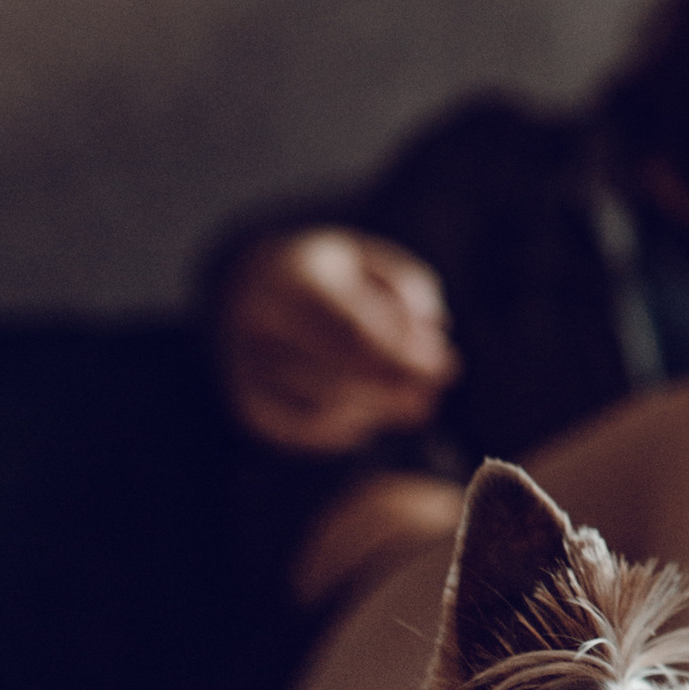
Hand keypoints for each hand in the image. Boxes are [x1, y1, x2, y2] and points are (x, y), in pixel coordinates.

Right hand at [218, 228, 460, 454]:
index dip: (403, 357)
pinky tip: (367, 418)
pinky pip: (295, 427)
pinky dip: (338, 428)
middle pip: (336, 371)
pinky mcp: (243, 397)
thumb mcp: (372, 261)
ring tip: (413, 405)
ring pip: (318, 403)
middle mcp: (255, 320)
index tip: (446, 370)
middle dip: (393, 390)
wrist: (252, 283)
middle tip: (432, 397)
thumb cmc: (330, 274)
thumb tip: (433, 333)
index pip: (352, 328)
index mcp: (290, 275)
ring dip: (374, 411)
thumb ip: (407, 290)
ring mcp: (242, 361)